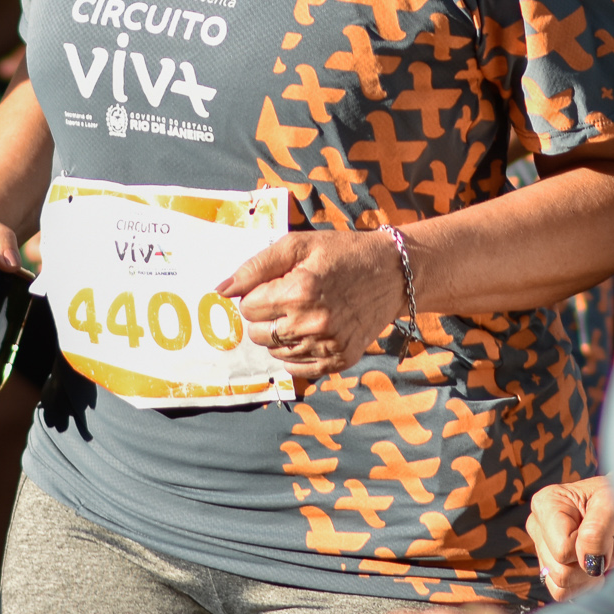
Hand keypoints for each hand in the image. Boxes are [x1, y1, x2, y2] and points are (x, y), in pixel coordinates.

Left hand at [220, 230, 406, 381]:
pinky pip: (297, 368)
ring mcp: (327, 346)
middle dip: (264, 317)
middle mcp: (312, 323)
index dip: (256, 294)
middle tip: (287, 298)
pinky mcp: (340, 360)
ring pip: (275, 352)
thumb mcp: (299, 245)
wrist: (392, 273)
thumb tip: (220, 290)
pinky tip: (312, 330)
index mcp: (298, 291)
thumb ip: (256, 266)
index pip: (248, 308)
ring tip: (303, 312)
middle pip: (257, 334)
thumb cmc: (341, 254)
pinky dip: (297, 352)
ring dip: (280, 335)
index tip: (276, 284)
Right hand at [525, 474, 613, 599]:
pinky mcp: (550, 566)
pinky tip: (594, 568)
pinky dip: (582, 586)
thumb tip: (587, 562)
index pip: (563, 549)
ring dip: (587, 578)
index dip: (590, 548)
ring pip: (559, 585)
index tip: (605, 531)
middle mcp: (538, 526)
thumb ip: (597, 529)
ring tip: (599, 556)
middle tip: (605, 545)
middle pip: (560, 571)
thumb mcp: (612, 504)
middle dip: (589, 566)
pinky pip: (561, 593)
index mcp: (546, 504)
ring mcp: (542, 548)